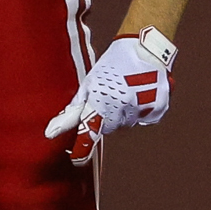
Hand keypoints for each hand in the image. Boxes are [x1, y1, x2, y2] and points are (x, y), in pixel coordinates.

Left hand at [45, 29, 174, 164]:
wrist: (145, 49)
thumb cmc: (112, 64)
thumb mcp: (89, 83)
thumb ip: (75, 109)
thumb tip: (52, 130)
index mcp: (103, 100)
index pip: (90, 130)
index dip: (83, 147)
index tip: (76, 160)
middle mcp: (122, 107)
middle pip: (110, 128)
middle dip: (108, 117)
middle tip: (110, 98)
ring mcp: (142, 109)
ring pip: (127, 124)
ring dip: (125, 114)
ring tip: (126, 91)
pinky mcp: (158, 109)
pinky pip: (144, 119)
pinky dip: (142, 111)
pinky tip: (140, 94)